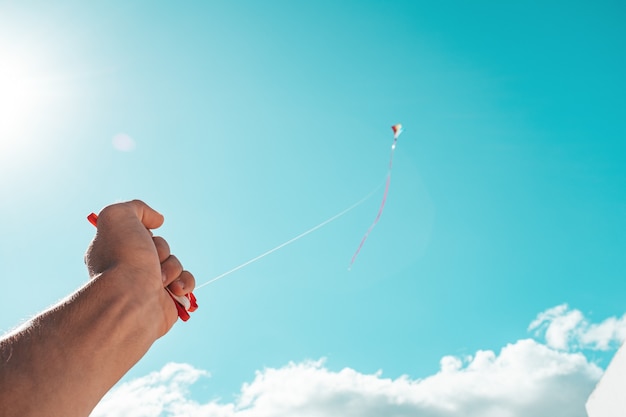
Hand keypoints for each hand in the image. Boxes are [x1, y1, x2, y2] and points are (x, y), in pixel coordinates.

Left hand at [84, 200, 194, 334]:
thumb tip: (157, 220)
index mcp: (113, 251)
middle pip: (160, 246)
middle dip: (161, 249)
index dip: (143, 230)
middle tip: (149, 258)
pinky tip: (175, 289)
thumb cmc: (122, 257)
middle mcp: (129, 269)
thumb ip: (135, 208)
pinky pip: (186, 283)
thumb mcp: (117, 216)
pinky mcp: (167, 302)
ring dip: (172, 267)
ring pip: (175, 263)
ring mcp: (148, 286)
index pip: (137, 232)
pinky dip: (185, 283)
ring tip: (159, 279)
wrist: (131, 299)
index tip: (138, 234)